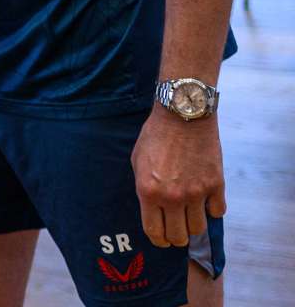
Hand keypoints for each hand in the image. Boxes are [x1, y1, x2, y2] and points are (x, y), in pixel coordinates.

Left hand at [132, 108, 224, 247]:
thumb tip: (152, 209)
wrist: (183, 116)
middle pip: (178, 236)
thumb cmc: (156, 136)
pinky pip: (217, 212)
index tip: (162, 239)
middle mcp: (172, 197)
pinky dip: (212, 210)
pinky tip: (206, 202)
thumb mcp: (138, 162)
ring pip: (199, 229)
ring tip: (190, 216)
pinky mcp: (216, 186)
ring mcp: (197, 193)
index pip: (154, 232)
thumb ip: (145, 188)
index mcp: (148, 192)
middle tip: (177, 231)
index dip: (158, 240)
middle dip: (176, 237)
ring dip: (194, 225)